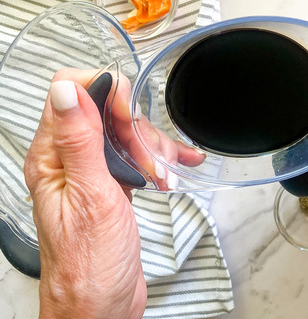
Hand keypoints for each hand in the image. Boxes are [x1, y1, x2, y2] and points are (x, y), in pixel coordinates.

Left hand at [24, 74, 145, 318]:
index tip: (129, 115)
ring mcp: (90, 173)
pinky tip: (177, 166)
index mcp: (50, 157)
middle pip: (103, 110)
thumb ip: (80, 141)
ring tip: (163, 173)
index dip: (104, 92)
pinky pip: (135, 157)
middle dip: (135, 127)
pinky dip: (159, 159)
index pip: (68, 92)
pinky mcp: (111, 186)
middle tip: (147, 158)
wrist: (101, 306)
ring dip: (152, 147)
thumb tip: (68, 91)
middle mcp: (67, 161)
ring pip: (124, 134)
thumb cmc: (88, 266)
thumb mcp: (90, 196)